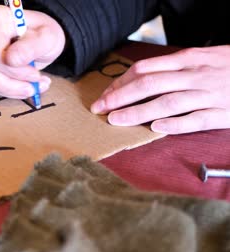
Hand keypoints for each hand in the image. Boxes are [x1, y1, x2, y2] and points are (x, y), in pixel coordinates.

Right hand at [0, 5, 65, 98]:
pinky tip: (22, 85)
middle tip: (34, 86)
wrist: (39, 37)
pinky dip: (6, 89)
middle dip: (11, 84)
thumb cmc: (44, 34)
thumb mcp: (49, 38)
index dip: (14, 71)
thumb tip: (11, 60)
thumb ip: (32, 47)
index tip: (35, 74)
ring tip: (31, 87)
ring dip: (9, 89)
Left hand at [91, 46, 229, 133]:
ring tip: (116, 120)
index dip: (121, 82)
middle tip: (99, 108)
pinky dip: (175, 124)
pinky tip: (155, 129)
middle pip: (149, 84)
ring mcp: (209, 94)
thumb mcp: (203, 57)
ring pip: (167, 103)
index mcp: (188, 59)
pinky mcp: (222, 113)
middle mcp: (195, 75)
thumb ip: (176, 66)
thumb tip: (143, 76)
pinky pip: (196, 119)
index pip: (145, 69)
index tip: (106, 94)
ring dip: (138, 112)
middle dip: (120, 97)